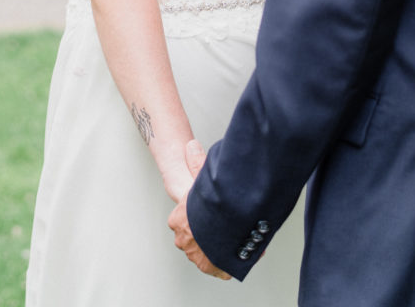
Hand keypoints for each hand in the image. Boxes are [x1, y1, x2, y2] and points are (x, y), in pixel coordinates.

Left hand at [168, 140, 230, 280]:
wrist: (231, 225)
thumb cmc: (215, 203)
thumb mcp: (203, 178)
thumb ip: (196, 163)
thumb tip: (191, 145)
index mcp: (178, 220)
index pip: (182, 217)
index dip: (198, 212)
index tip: (210, 210)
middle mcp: (184, 241)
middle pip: (194, 235)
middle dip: (207, 231)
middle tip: (223, 224)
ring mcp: (197, 257)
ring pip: (206, 251)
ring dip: (217, 247)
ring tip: (232, 237)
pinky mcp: (212, 269)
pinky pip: (218, 267)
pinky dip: (226, 261)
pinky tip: (236, 251)